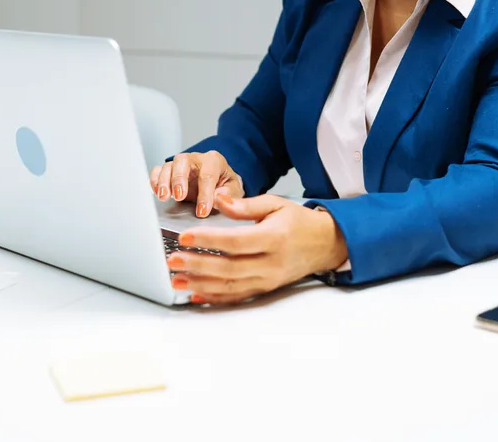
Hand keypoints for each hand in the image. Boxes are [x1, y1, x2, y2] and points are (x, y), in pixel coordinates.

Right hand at [150, 151, 243, 217]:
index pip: (208, 175)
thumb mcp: (234, 190)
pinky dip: (154, 180)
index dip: (205, 194)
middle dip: (179, 179)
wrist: (218, 183)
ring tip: (164, 197)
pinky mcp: (169, 172)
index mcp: (214, 161)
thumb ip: (229, 194)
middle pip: (183, 161)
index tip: (202, 211)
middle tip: (179, 196)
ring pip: (168, 166)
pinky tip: (156, 192)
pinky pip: (158, 170)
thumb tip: (219, 197)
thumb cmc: (225, 185)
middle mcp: (195, 159)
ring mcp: (180, 164)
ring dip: (164, 181)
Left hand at [166, 194, 348, 304]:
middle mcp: (271, 263)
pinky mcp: (265, 290)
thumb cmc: (298, 222)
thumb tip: (219, 199)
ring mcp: (268, 280)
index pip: (235, 241)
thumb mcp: (276, 204)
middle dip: (197, 266)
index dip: (208, 240)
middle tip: (172, 261)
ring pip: (230, 286)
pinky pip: (237, 297)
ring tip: (176, 280)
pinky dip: (214, 298)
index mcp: (274, 238)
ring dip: (200, 285)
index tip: (185, 237)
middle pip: (229, 268)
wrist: (325, 244)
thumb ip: (246, 204)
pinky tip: (195, 295)